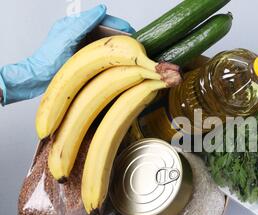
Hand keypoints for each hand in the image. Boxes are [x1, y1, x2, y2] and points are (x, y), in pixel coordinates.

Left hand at [0, 4, 134, 105]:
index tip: (130, 30)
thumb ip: (84, 21)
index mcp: (75, 24)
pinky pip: (101, 53)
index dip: (118, 24)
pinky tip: (120, 59)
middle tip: (135, 41)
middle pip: (105, 30)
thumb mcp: (68, 36)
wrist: (38, 78)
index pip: (101, 19)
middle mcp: (80, 33)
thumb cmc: (49, 58)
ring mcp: (83, 46)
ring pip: (105, 41)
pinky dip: (112, 54)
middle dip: (121, 34)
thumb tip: (101, 9)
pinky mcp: (85, 58)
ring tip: (131, 50)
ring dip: (118, 45)